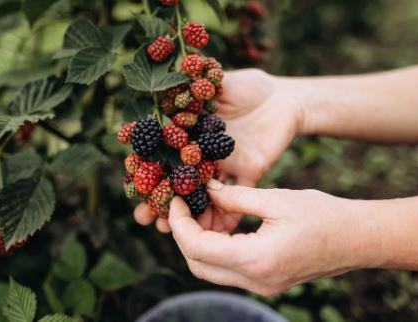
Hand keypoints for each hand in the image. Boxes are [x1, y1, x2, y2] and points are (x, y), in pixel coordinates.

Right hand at [134, 69, 305, 231]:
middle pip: (179, 181)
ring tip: (171, 230)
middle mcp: (205, 155)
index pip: (164, 155)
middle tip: (145, 219)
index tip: (132, 187)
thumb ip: (196, 88)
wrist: (286, 97)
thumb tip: (165, 86)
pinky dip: (229, 215)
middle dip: (161, 201)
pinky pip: (239, 198)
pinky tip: (216, 230)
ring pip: (204, 196)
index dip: (147, 171)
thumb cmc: (250, 86)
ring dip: (189, 214)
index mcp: (193, 133)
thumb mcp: (219, 81)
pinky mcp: (250, 174)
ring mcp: (226, 167)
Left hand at [167, 180, 379, 295]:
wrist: (359, 239)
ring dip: (199, 243)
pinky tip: (221, 224)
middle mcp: (255, 281)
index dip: (180, 223)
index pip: (197, 248)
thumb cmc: (324, 215)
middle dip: (183, 235)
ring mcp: (261, 287)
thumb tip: (207, 189)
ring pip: (210, 271)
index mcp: (256, 259)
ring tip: (204, 211)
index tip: (175, 200)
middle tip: (185, 206)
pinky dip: (217, 250)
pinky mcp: (266, 283)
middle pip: (198, 265)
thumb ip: (236, 197)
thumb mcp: (276, 199)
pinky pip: (229, 271)